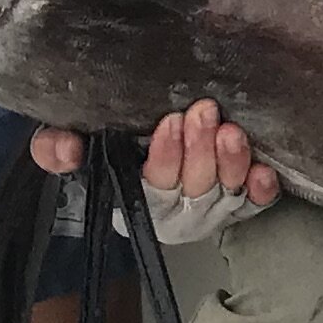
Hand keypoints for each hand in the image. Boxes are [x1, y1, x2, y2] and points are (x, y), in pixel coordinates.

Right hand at [28, 101, 279, 245]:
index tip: (169, 123)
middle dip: (200, 151)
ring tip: (231, 130)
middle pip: (194, 188)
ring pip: (227, 192)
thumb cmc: (112, 147)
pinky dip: (262, 188)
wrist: (141, 148)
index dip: (164, 158)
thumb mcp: (76, 143)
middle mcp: (177, 208)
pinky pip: (256, 201)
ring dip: (231, 161)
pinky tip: (265, 170)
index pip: (152, 185)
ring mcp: (212, 207)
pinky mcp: (242, 201)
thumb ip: (56, 147)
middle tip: (203, 113)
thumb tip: (65, 149)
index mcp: (138, 197)